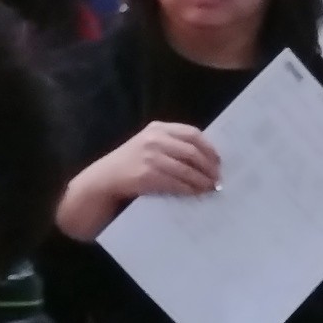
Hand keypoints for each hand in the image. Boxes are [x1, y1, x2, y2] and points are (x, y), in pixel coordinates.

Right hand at [58, 122, 223, 238]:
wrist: (103, 180)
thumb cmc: (129, 164)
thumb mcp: (148, 146)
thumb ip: (171, 146)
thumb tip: (204, 159)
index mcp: (157, 128)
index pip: (192, 134)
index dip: (209, 148)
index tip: (219, 161)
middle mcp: (154, 139)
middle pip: (192, 151)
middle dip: (209, 166)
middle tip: (218, 178)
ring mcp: (149, 157)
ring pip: (186, 168)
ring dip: (202, 180)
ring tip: (211, 188)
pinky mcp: (146, 175)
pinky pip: (176, 183)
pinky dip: (190, 189)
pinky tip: (196, 194)